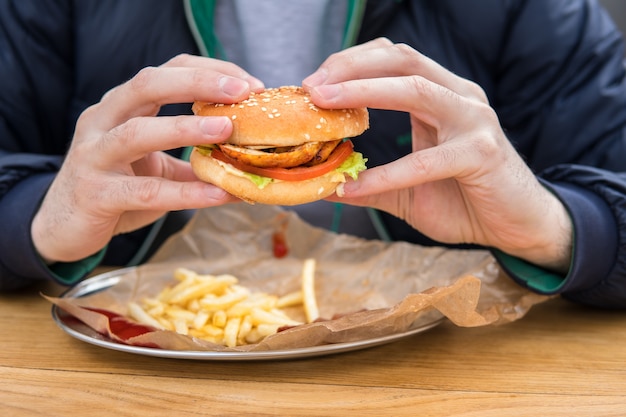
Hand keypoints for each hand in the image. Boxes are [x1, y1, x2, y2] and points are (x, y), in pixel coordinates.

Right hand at [32, 54, 263, 262]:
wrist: (64, 226)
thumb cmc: (116, 188)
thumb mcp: (156, 166)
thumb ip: (194, 161)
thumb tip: (248, 165)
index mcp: (121, 106)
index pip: (166, 71)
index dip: (209, 71)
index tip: (250, 84)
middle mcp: (103, 120)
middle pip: (147, 84)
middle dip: (198, 82)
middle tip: (242, 92)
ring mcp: (94, 155)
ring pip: (137, 133)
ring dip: (185, 129)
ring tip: (225, 130)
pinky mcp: (96, 194)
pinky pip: (145, 191)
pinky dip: (184, 193)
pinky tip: (218, 195)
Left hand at [304, 38, 571, 271]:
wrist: (517, 226)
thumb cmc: (464, 201)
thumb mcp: (408, 189)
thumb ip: (372, 181)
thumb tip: (327, 185)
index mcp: (442, 96)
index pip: (394, 59)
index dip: (351, 62)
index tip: (314, 83)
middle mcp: (459, 97)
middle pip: (402, 60)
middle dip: (351, 67)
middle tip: (311, 87)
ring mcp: (474, 120)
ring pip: (416, 89)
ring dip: (363, 91)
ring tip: (324, 104)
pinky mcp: (482, 153)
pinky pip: (426, 160)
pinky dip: (386, 174)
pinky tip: (354, 188)